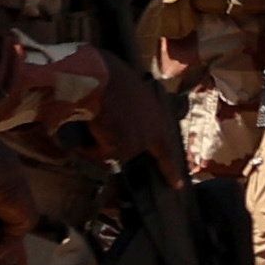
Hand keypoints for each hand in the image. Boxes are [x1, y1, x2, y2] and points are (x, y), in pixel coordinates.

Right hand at [89, 53, 184, 179]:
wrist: (103, 78)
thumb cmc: (115, 77)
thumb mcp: (135, 95)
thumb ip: (137, 114)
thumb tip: (124, 126)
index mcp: (160, 121)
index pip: (167, 151)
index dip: (171, 170)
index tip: (177, 187)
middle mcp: (152, 135)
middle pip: (129, 152)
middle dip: (112, 145)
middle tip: (104, 136)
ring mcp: (137, 143)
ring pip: (111, 153)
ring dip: (98, 142)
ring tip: (91, 119)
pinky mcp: (120, 147)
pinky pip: (98, 153)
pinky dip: (88, 145)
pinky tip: (87, 126)